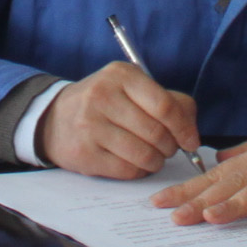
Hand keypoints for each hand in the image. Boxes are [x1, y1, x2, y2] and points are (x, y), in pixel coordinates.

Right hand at [40, 60, 202, 177]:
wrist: (55, 119)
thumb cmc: (105, 104)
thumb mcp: (132, 89)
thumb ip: (169, 101)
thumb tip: (191, 132)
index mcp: (121, 75)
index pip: (164, 105)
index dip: (184, 128)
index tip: (191, 141)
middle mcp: (102, 96)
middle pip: (156, 133)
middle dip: (170, 147)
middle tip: (168, 149)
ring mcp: (90, 126)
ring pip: (144, 154)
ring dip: (156, 161)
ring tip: (152, 157)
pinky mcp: (84, 153)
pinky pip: (128, 170)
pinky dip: (139, 171)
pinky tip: (135, 163)